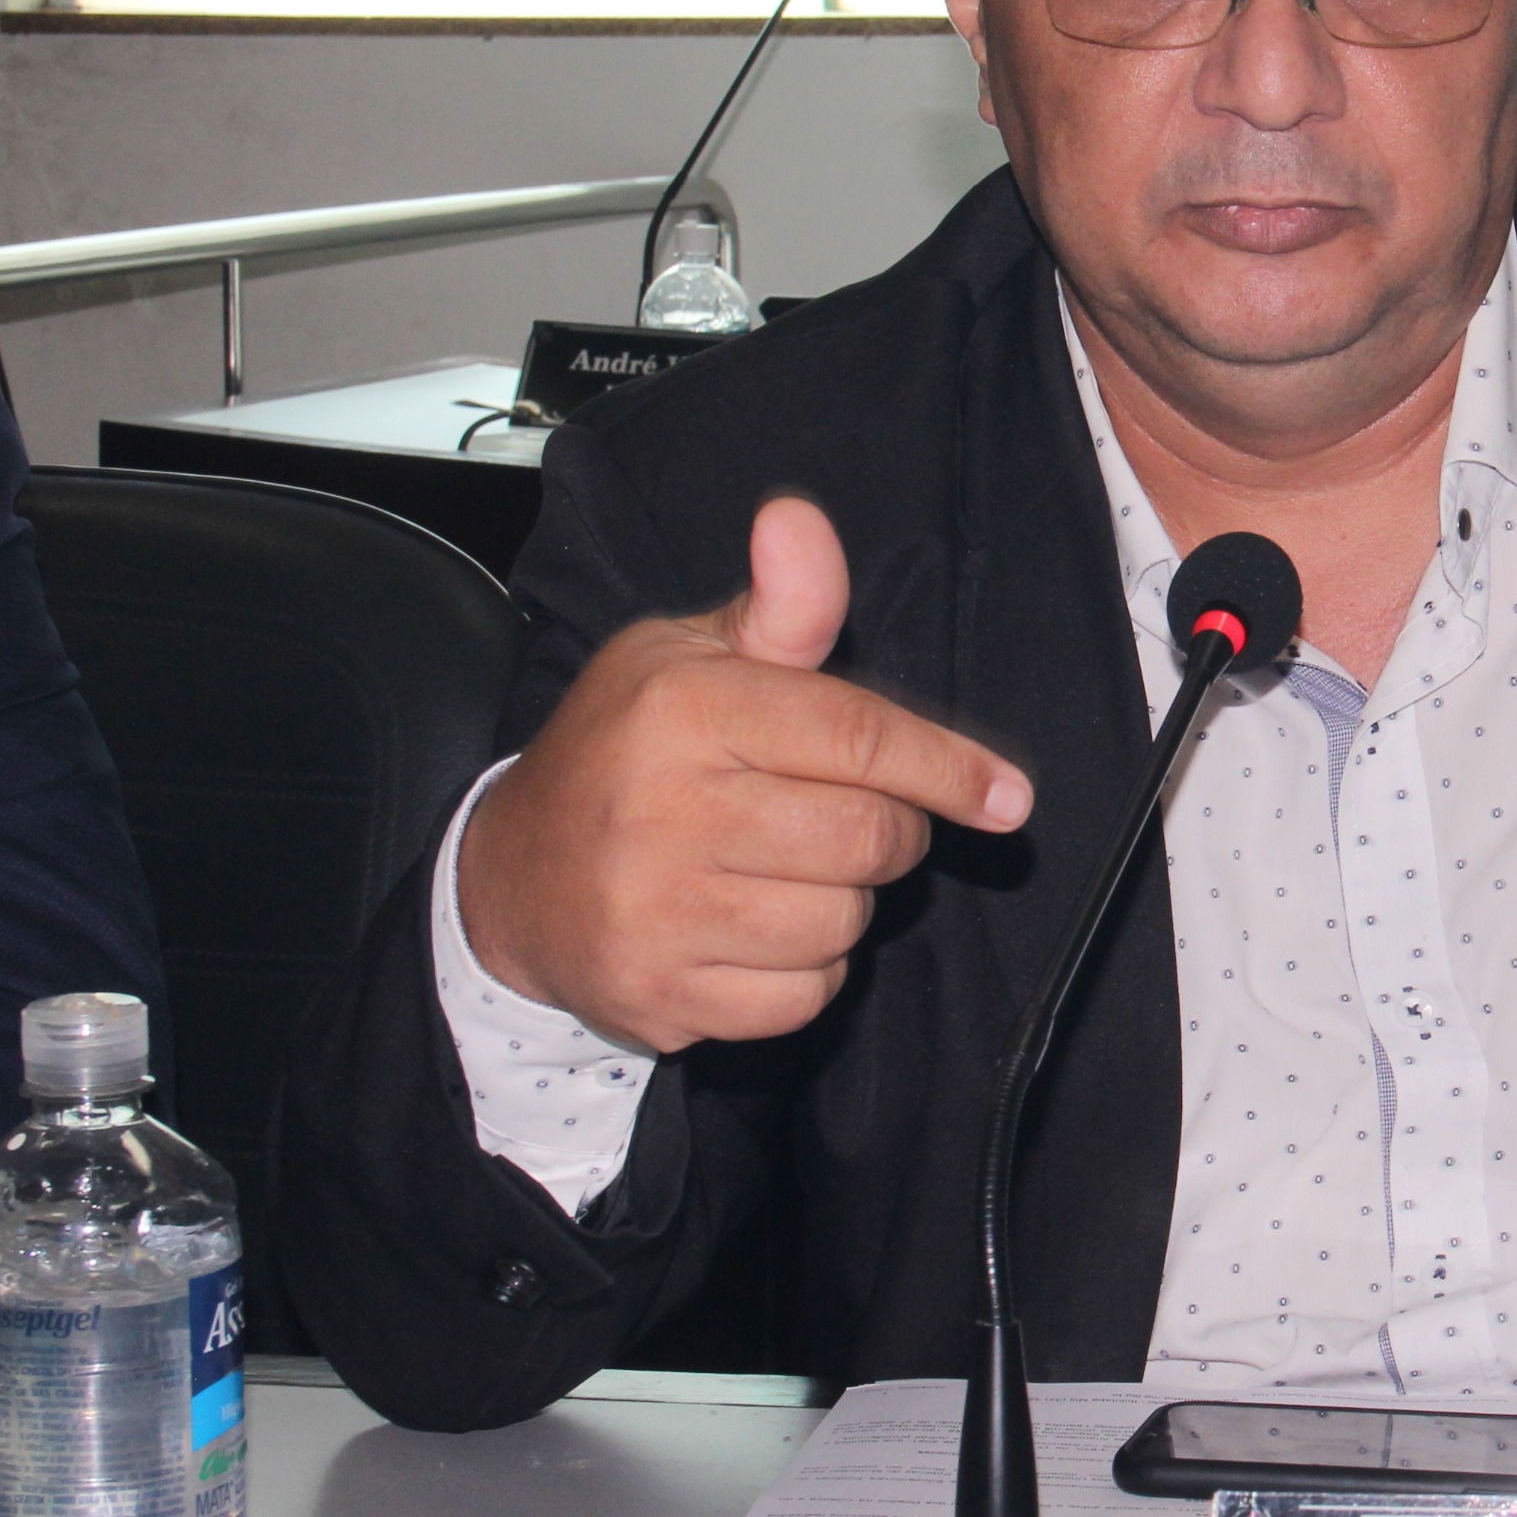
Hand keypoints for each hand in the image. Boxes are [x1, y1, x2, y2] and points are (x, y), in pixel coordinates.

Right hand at [456, 497, 1032, 1052]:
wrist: (510, 882)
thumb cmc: (630, 752)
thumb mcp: (690, 657)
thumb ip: (778, 606)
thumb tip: (799, 519)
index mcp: (681, 708)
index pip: (857, 735)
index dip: (948, 767)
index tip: (1006, 796)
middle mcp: (664, 810)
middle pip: (868, 837)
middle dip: (889, 830)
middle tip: (848, 817)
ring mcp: (657, 913)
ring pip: (843, 921)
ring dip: (843, 901)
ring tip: (784, 869)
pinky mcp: (661, 996)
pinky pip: (804, 995)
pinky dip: (806, 970)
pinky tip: (757, 931)